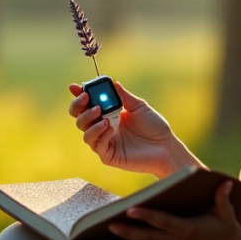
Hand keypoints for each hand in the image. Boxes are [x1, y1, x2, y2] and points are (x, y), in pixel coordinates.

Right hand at [68, 82, 200, 178]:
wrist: (166, 146)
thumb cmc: (154, 126)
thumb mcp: (139, 107)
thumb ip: (124, 96)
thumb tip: (113, 83)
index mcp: (108, 115)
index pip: (87, 105)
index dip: (78, 96)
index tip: (74, 87)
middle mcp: (103, 128)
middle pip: (80, 119)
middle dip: (79, 108)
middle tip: (88, 100)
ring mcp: (106, 142)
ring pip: (85, 134)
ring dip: (90, 122)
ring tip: (103, 117)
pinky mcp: (109, 156)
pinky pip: (98, 146)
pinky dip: (101, 135)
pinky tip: (110, 129)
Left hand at [108, 180, 240, 239]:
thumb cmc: (229, 229)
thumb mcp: (227, 214)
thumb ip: (223, 198)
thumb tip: (225, 182)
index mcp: (189, 229)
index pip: (163, 221)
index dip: (146, 216)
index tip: (130, 210)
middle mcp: (178, 239)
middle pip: (148, 236)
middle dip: (128, 231)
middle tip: (109, 224)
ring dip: (129, 236)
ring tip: (110, 227)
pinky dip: (139, 238)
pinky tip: (126, 232)